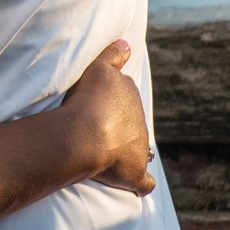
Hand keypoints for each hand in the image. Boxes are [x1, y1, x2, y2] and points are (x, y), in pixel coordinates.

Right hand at [63, 39, 154, 196]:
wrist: (86, 132)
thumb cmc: (89, 99)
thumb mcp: (99, 68)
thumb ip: (113, 55)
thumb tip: (127, 43)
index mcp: (130, 100)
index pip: (125, 102)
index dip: (113, 107)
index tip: (101, 111)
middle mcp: (139, 124)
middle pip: (132, 126)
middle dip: (121, 130)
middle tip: (99, 135)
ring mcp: (138, 150)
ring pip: (139, 150)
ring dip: (128, 153)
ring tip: (111, 159)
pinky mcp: (134, 173)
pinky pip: (143, 182)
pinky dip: (141, 183)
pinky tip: (139, 187)